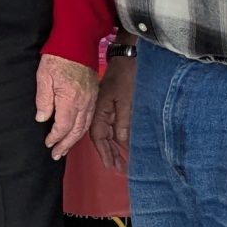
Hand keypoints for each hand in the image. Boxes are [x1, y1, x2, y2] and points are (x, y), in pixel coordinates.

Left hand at [36, 52, 97, 161]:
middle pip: (76, 130)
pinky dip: (83, 128)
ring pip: (85, 125)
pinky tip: (76, 131)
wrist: (77, 41)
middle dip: (66, 144)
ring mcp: (91, 98)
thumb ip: (43, 100)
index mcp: (70, 99)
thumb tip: (42, 119)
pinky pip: (90, 117)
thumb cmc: (58, 57)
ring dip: (75, 138)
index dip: (55, 138)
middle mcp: (84, 102)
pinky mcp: (94, 94)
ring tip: (65, 147)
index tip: (48, 144)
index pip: (63, 126)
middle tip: (57, 154)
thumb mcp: (43, 77)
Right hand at [91, 52, 136, 170]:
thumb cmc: (127, 76)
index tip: (110, 165)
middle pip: (101, 137)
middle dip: (109, 153)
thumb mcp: (127, 101)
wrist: (127, 58)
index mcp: (99, 110)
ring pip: (106, 132)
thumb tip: (121, 142)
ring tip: (120, 161)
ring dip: (113, 147)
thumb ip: (124, 122)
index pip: (98, 136)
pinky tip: (121, 144)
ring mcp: (105, 108)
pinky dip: (116, 137)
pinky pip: (111, 125)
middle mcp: (99, 111)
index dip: (104, 152)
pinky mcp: (111, 105)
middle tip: (118, 168)